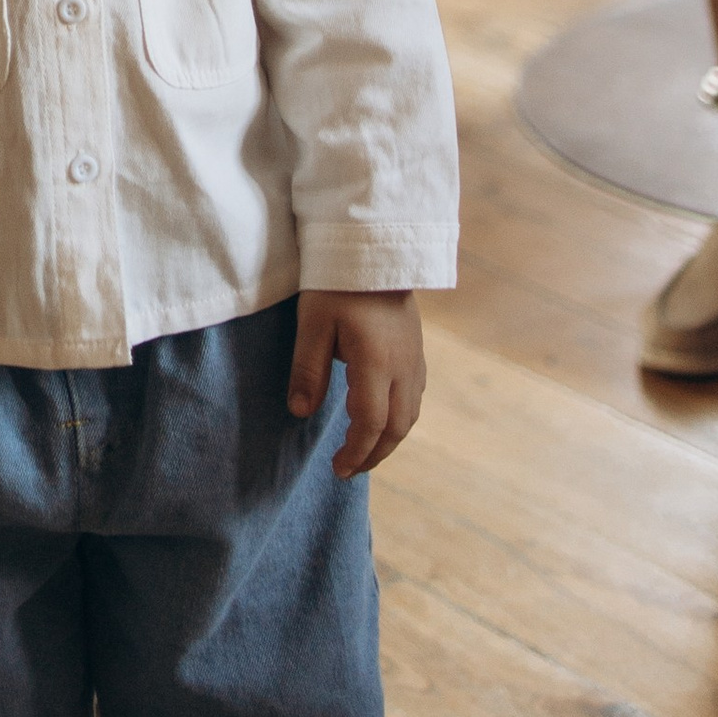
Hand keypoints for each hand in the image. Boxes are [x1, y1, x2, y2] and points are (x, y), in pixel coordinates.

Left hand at [289, 290, 423, 476]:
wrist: (373, 247)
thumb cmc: (337, 283)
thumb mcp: (313, 323)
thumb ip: (308, 370)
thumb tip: (300, 413)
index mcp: (377, 363)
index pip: (371, 423)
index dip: (356, 451)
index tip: (338, 468)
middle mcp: (404, 366)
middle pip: (397, 427)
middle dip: (374, 454)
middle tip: (349, 469)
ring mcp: (415, 357)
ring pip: (410, 414)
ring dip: (388, 439)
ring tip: (364, 451)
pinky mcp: (417, 348)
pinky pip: (415, 395)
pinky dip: (399, 417)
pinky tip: (382, 417)